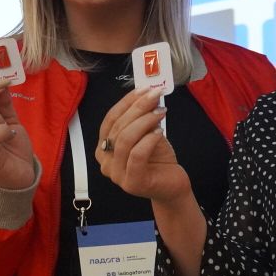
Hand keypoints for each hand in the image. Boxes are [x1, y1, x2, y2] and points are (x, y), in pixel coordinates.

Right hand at [95, 87, 191, 203]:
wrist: (171, 186)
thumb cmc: (158, 159)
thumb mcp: (148, 133)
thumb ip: (143, 118)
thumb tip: (148, 94)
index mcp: (103, 148)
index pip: (110, 120)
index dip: (125, 102)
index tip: (143, 89)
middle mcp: (105, 161)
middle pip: (117, 128)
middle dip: (137, 108)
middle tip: (155, 96)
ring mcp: (116, 174)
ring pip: (125, 139)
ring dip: (144, 121)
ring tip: (160, 112)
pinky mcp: (131, 183)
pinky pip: (136, 155)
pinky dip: (148, 140)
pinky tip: (159, 132)